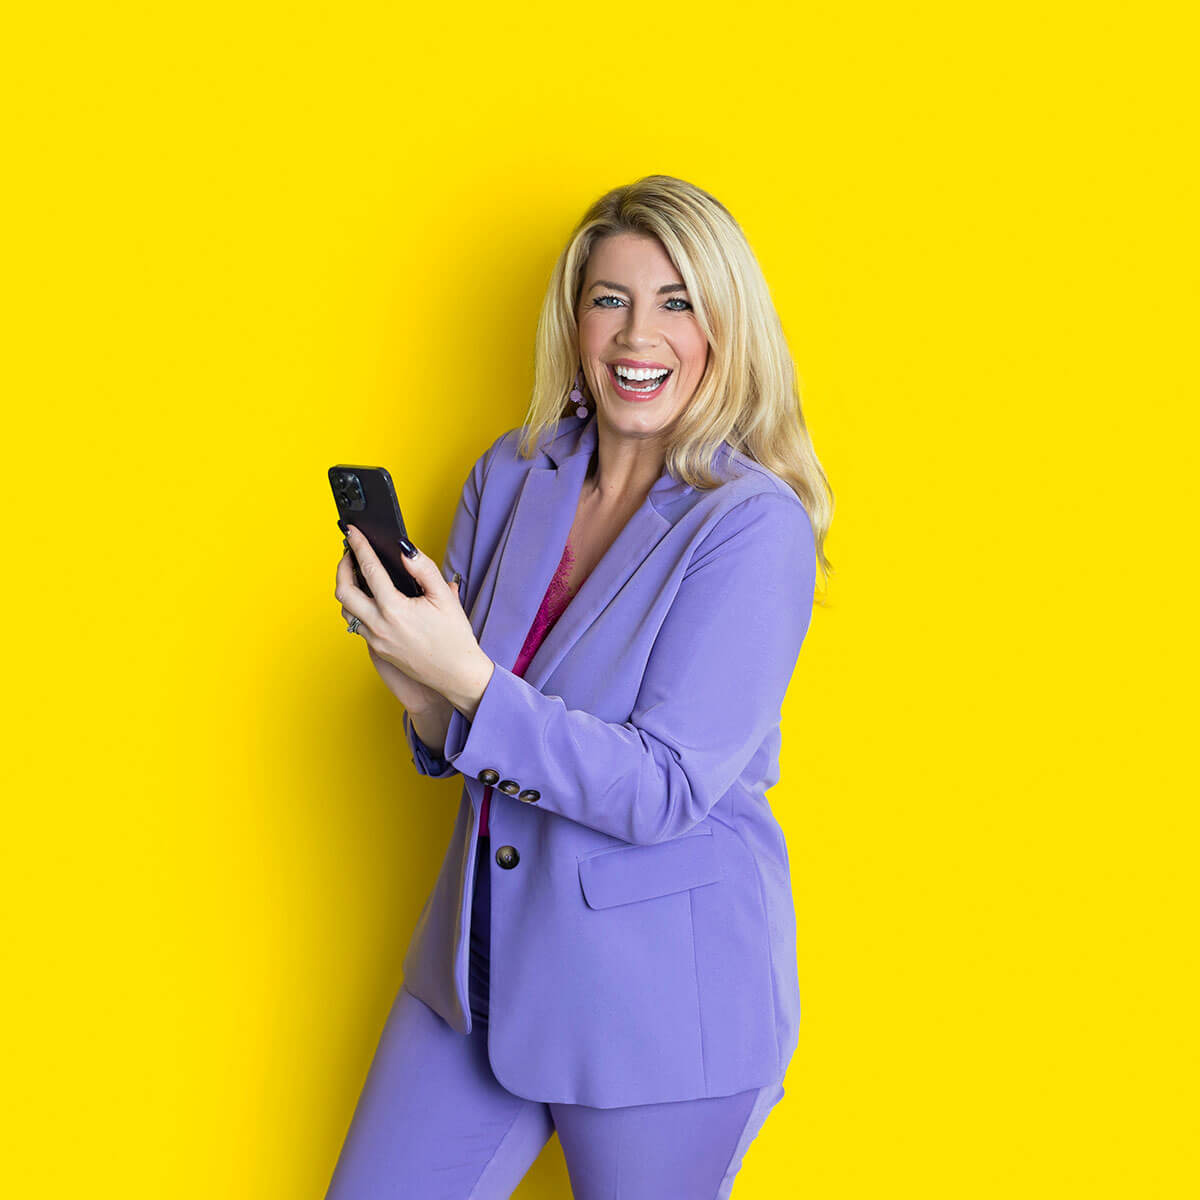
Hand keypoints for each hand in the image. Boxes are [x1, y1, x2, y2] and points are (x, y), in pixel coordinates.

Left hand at [336, 526, 490, 710]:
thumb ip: (423, 569)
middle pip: (344, 591)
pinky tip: (367, 599)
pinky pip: (357, 624)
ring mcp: (376, 640)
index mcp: (395, 610)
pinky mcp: (378, 650)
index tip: (352, 532)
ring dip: (346, 589)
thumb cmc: (454, 637)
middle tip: (348, 553)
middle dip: (342, 568)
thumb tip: (404, 549)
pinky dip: (355, 607)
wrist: (457, 674)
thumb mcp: (444, 597)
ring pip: (346, 610)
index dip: (359, 546)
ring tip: (356, 574)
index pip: (369, 570)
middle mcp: (379, 626)